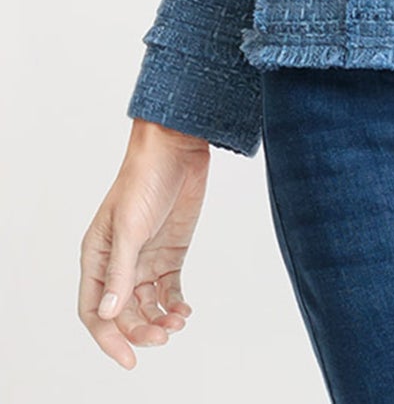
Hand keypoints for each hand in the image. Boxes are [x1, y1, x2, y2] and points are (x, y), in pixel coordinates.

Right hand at [78, 119, 210, 369]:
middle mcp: (118, 262)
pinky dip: (175, 304)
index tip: (130, 359)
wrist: (177, 147)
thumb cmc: (144, 178)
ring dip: (160, 319)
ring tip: (178, 323)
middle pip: (123, 313)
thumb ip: (120, 271)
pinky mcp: (169, 253)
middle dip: (141, 330)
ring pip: (146, 305)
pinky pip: (168, 290)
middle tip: (164, 337)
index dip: (109, 338)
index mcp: (97, 256)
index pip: (95, 311)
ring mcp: (144, 258)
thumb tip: (110, 313)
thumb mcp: (130, 227)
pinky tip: (185, 311)